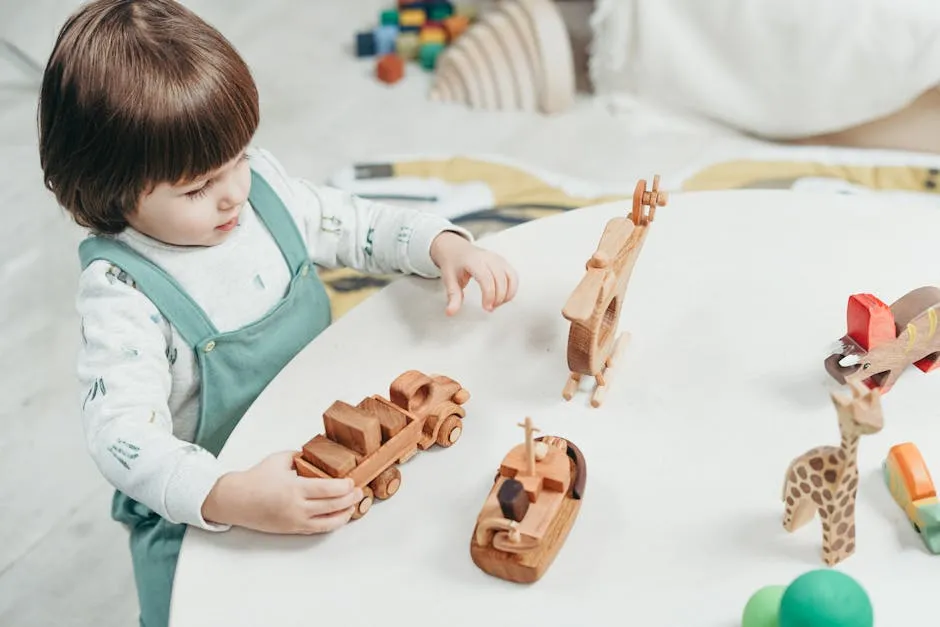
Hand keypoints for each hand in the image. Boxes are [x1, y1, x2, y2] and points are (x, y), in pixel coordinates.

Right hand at [202, 451, 361, 533]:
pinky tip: (339, 516)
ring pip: (328, 523)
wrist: (235, 500)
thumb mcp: (280, 459)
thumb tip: (320, 455)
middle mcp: (296, 507)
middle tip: (359, 492)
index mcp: (294, 488)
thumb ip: (301, 457)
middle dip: (350, 499)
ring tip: (352, 505)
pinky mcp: (292, 529)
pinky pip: (317, 529)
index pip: (327, 489)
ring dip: (344, 514)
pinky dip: (331, 523)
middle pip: (332, 506)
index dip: (344, 487)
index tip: (353, 482)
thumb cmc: (257, 478)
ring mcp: (295, 521)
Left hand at [430, 231, 517, 315]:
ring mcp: (498, 259)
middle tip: (489, 308)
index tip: (486, 307)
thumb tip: (450, 312)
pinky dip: (511, 289)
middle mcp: (488, 258)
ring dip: (507, 294)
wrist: (456, 249)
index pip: (487, 279)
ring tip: (497, 304)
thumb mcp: (449, 279)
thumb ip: (453, 296)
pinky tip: (502, 297)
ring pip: (511, 278)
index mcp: (474, 261)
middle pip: (501, 280)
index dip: (489, 295)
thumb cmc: (453, 263)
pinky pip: (513, 276)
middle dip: (498, 298)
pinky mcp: (503, 262)